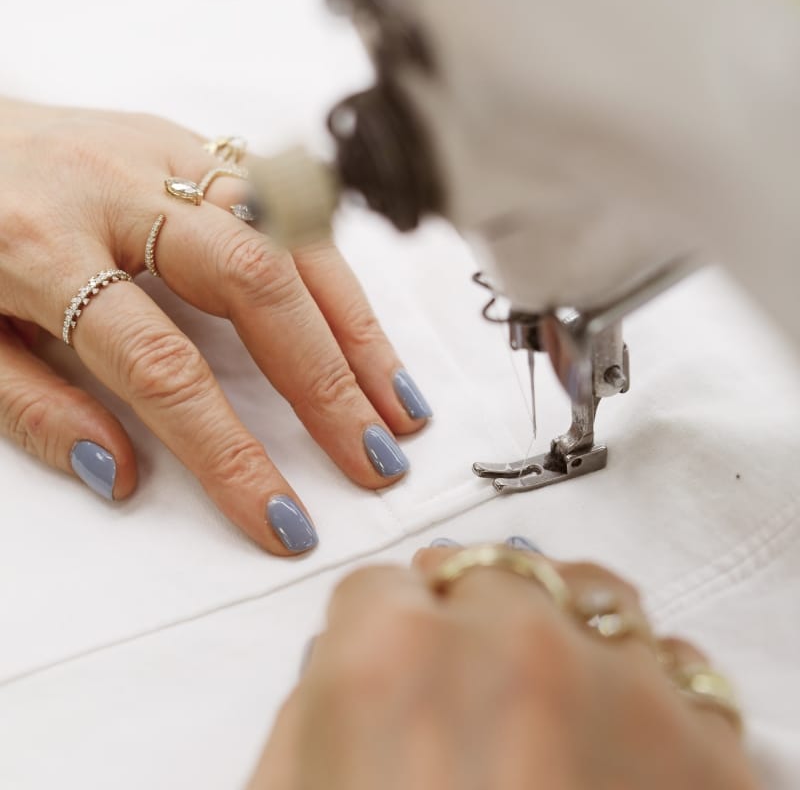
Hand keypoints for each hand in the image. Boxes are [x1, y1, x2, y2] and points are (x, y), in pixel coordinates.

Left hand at [0, 97, 431, 554]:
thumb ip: (32, 405)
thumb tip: (118, 473)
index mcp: (40, 242)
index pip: (163, 367)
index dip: (232, 452)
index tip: (281, 517)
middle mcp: (119, 186)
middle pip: (255, 284)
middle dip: (326, 381)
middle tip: (372, 457)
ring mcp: (165, 156)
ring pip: (289, 236)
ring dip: (355, 330)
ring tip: (396, 406)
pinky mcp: (192, 147)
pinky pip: (287, 211)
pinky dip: (335, 281)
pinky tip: (366, 336)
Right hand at [251, 542, 756, 788]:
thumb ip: (313, 718)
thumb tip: (348, 666)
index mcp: (387, 661)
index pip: (382, 587)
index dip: (380, 629)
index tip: (393, 657)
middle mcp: (510, 649)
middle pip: (490, 576)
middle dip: (468, 624)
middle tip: (469, 691)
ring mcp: (625, 693)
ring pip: (595, 595)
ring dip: (567, 630)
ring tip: (554, 694)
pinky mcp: (715, 764)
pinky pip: (682, 677)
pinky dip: (647, 696)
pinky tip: (621, 748)